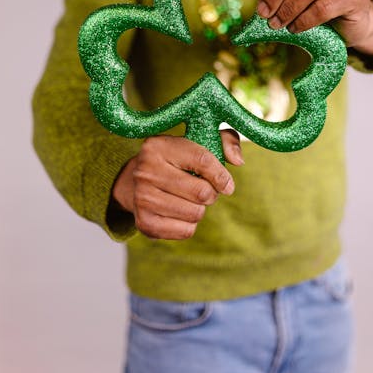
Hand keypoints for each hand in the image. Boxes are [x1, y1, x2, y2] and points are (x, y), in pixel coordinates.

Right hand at [112, 130, 242, 239]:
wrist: (134, 183)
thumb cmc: (175, 160)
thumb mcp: (197, 141)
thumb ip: (225, 141)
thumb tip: (238, 160)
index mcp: (158, 146)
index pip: (203, 160)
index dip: (221, 175)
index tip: (228, 184)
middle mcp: (146, 171)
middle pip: (201, 192)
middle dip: (211, 193)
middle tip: (204, 190)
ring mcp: (142, 198)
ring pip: (195, 213)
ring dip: (199, 209)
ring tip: (189, 199)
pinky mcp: (145, 223)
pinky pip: (186, 231)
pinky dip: (189, 224)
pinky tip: (179, 212)